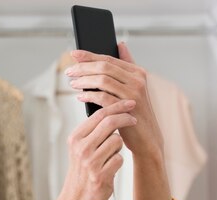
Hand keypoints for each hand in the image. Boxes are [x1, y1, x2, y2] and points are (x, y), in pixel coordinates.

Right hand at [59, 100, 137, 199]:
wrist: (77, 198)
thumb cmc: (82, 170)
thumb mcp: (80, 148)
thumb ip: (92, 131)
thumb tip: (112, 110)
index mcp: (75, 138)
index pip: (99, 114)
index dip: (117, 106)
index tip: (130, 103)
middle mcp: (81, 148)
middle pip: (109, 123)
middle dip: (126, 118)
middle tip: (135, 119)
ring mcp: (90, 162)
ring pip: (116, 141)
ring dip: (118, 147)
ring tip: (109, 156)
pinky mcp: (100, 175)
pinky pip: (119, 159)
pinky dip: (118, 162)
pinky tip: (109, 168)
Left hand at [66, 42, 163, 158]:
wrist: (147, 138)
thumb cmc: (135, 113)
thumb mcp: (134, 87)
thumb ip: (128, 67)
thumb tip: (120, 45)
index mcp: (137, 72)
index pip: (110, 58)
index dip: (90, 55)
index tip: (74, 55)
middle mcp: (137, 80)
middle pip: (104, 67)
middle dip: (83, 67)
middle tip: (69, 72)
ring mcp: (133, 94)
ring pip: (102, 80)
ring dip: (84, 81)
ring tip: (73, 84)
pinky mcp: (126, 108)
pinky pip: (103, 97)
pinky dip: (89, 95)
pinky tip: (80, 96)